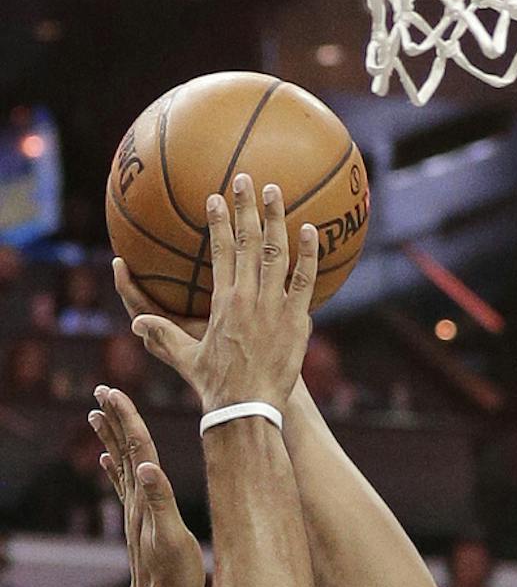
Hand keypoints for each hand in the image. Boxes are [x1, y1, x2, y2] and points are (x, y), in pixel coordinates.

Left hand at [88, 385, 204, 586]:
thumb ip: (160, 501)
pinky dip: (113, 468)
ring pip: (119, 464)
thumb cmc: (173, 575)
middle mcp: (135, 499)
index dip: (126, 417)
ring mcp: (134, 510)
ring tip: (95, 415)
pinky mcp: (137, 522)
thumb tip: (145, 467)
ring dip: (110, 438)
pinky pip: (121, 486)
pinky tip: (106, 462)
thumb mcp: (173, 536)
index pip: (137, 447)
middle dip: (115, 418)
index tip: (113, 391)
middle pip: (124, 449)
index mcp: (145, 497)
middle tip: (101, 390)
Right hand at [120, 176, 316, 414]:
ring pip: (277, 254)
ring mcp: (275, 306)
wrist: (248, 408)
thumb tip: (135, 324)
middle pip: (248, 242)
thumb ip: (162, 336)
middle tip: (246, 178)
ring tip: (276, 191)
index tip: (216, 198)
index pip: (219, 251)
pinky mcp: (297, 320)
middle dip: (246, 207)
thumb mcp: (185, 358)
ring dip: (276, 219)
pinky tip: (312, 230)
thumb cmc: (216, 385)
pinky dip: (308, 255)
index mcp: (221, 301)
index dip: (218, 222)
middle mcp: (248, 297)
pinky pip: (305, 281)